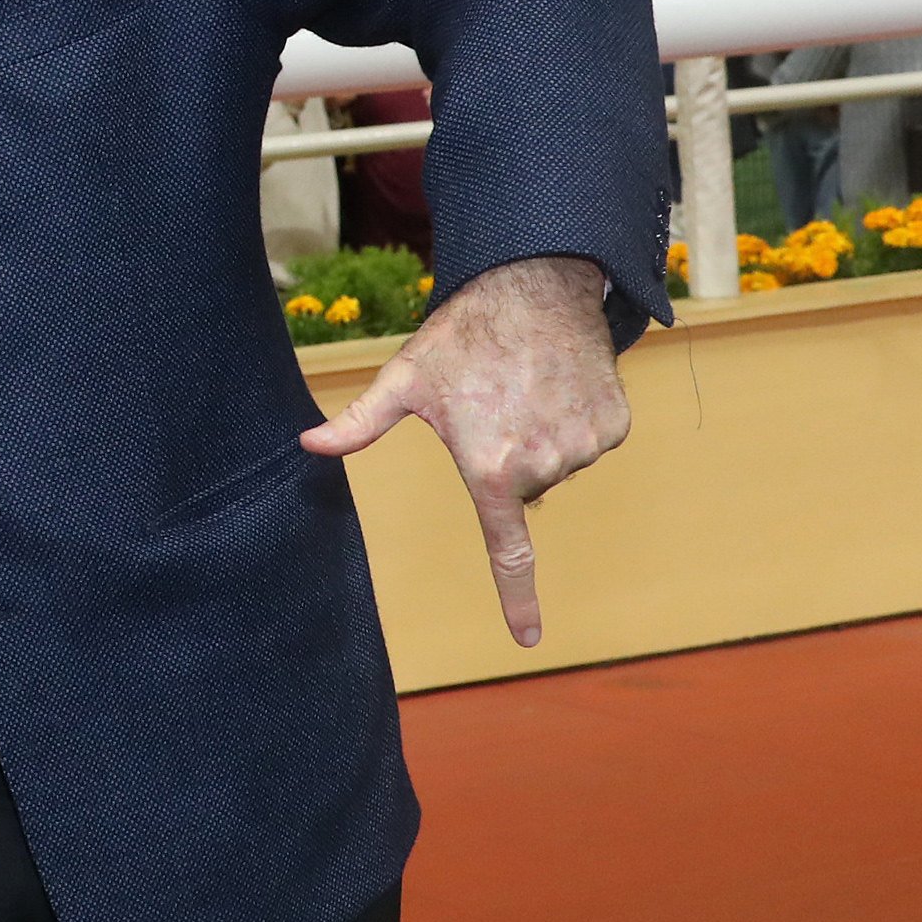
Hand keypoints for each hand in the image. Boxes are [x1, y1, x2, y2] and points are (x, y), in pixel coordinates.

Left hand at [301, 256, 628, 648]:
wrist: (537, 282)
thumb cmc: (462, 335)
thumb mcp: (405, 380)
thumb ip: (358, 423)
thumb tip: (306, 444)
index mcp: (492, 468)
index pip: (506, 550)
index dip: (517, 598)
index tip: (527, 638)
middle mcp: (545, 466)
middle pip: (522, 489)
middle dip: (507, 459)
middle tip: (493, 405)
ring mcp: (586, 447)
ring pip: (557, 465)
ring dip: (541, 436)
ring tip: (524, 385)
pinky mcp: (615, 426)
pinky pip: (589, 442)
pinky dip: (574, 419)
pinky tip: (555, 381)